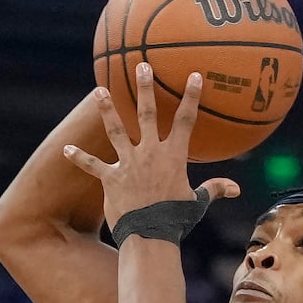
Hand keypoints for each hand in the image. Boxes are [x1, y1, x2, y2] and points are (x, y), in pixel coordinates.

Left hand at [63, 64, 240, 230]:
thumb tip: (236, 189)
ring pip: (115, 130)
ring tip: (99, 90)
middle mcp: (149, 153)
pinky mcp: (110, 178)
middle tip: (141, 66)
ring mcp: (128, 163)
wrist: (151, 236)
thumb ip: (214, 190)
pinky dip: (79, 158)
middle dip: (145, 88)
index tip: (193, 76)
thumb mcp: (197, 203)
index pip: (185, 120)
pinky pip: (93, 165)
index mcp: (173, 156)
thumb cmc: (176, 220)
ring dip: (107, 109)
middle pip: (147, 114)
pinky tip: (66, 149)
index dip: (190, 97)